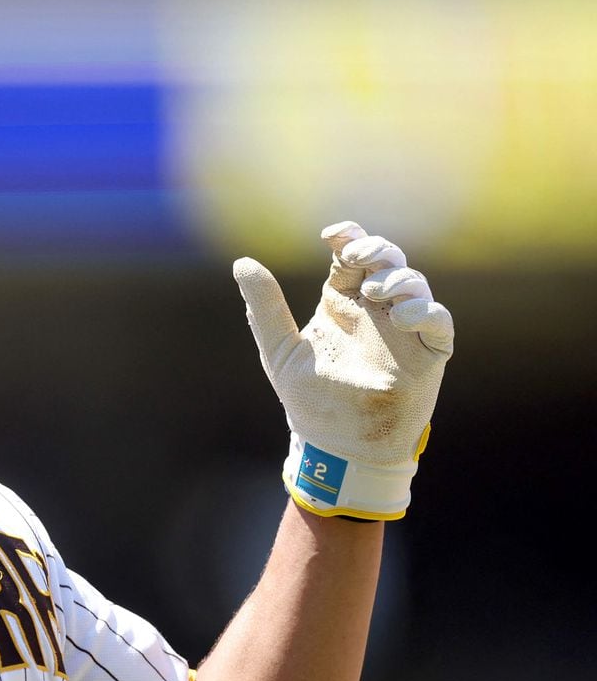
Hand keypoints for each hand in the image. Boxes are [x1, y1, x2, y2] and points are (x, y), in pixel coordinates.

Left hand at [233, 221, 453, 519]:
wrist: (336, 445)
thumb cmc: (309, 399)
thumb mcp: (280, 351)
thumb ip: (264, 309)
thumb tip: (241, 263)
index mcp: (341, 302)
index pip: (350, 257)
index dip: (348, 237)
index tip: (332, 235)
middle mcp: (375, 309)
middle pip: (387, 261)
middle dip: (376, 249)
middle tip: (356, 255)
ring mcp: (404, 329)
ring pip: (414, 285)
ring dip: (398, 279)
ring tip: (375, 291)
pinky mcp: (428, 352)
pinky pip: (438, 322)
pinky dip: (426, 311)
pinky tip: (404, 315)